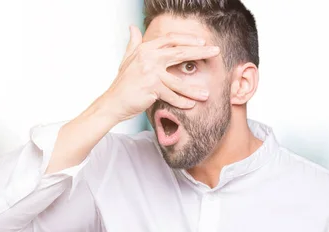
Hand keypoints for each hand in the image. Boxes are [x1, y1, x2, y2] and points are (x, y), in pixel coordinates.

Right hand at [98, 25, 219, 122]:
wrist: (113, 102)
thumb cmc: (122, 83)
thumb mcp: (127, 59)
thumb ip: (133, 43)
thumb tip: (133, 28)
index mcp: (145, 49)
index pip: (170, 39)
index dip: (188, 39)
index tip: (202, 42)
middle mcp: (148, 57)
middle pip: (180, 53)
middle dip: (200, 52)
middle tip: (216, 52)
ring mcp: (150, 72)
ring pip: (178, 81)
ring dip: (194, 89)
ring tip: (206, 94)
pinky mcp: (152, 88)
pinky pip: (172, 96)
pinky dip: (182, 102)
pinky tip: (191, 106)